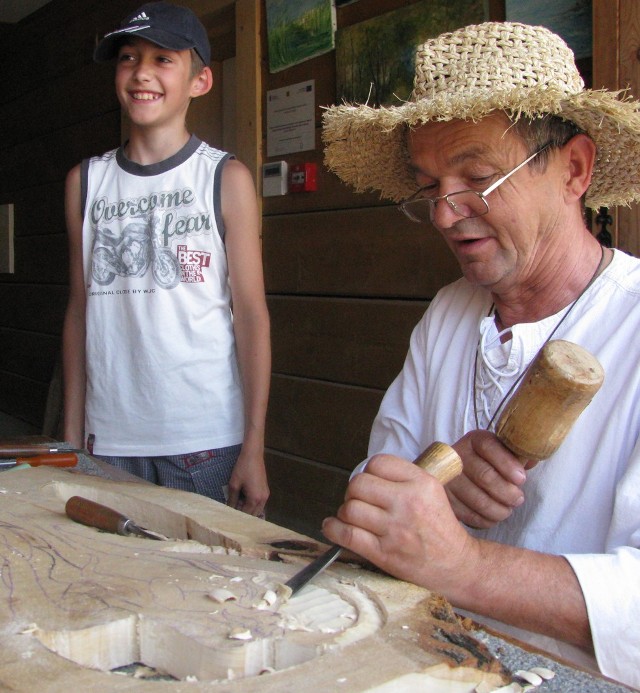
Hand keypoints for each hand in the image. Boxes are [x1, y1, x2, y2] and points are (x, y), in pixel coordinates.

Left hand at [226, 449, 268, 515]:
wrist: (253, 454)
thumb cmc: (243, 468)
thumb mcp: (234, 484)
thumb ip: (232, 499)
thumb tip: (228, 509)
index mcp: (255, 499)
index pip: (246, 514)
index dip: (237, 516)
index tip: (228, 517)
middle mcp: (263, 499)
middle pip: (254, 514)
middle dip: (244, 515)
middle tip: (232, 511)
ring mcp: (266, 495)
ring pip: (258, 509)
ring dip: (249, 510)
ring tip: (237, 505)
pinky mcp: (266, 490)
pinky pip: (260, 503)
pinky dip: (252, 505)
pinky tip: (244, 500)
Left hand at [321, 454, 478, 595]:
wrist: (456, 565)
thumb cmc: (440, 527)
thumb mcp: (432, 490)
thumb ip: (402, 477)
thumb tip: (367, 473)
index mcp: (421, 483)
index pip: (378, 463)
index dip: (369, 472)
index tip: (371, 483)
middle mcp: (408, 503)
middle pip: (358, 484)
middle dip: (353, 492)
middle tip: (360, 501)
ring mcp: (395, 529)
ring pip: (350, 509)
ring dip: (345, 512)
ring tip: (354, 517)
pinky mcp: (384, 554)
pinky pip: (347, 535)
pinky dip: (333, 529)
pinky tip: (335, 527)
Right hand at [446, 430, 527, 528]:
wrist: (460, 475)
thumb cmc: (490, 465)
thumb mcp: (504, 454)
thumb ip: (518, 456)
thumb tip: (531, 460)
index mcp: (474, 441)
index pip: (489, 447)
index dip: (507, 463)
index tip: (522, 479)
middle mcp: (456, 456)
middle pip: (485, 476)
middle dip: (507, 492)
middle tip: (518, 499)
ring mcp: (447, 478)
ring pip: (478, 500)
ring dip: (499, 510)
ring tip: (507, 510)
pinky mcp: (445, 499)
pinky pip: (468, 515)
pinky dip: (485, 520)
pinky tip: (493, 517)